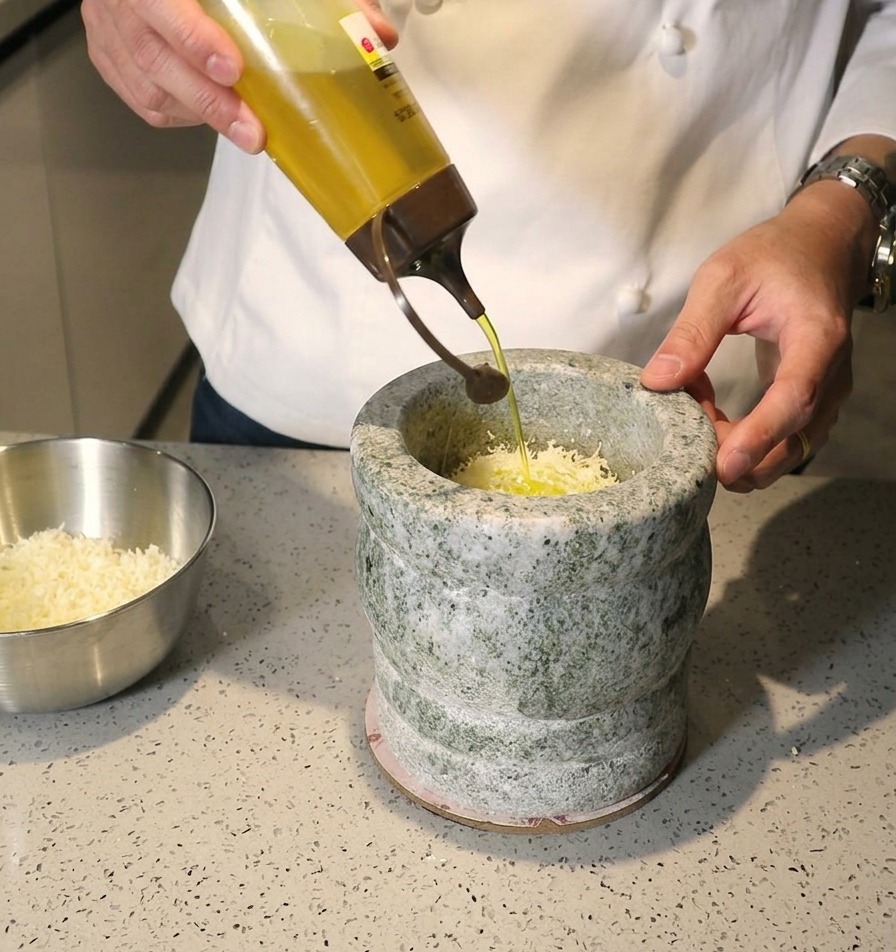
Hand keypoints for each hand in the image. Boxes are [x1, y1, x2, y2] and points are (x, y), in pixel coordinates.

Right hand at [81, 0, 396, 152]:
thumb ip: (319, 0)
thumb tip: (377, 36)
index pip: (159, 4)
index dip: (193, 37)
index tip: (233, 69)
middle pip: (154, 54)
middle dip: (209, 101)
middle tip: (252, 131)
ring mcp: (108, 25)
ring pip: (146, 82)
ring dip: (198, 114)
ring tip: (243, 130)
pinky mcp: (107, 52)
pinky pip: (140, 97)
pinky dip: (179, 113)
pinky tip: (207, 113)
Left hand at [640, 178, 874, 491]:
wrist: (822, 244)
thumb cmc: (773, 255)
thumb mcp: (723, 279)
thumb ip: (692, 332)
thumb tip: (657, 382)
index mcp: (816, 337)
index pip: (794, 398)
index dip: (760, 436)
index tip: (725, 465)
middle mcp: (832, 373)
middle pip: (795, 440)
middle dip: (743, 458)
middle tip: (691, 447)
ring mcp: (827, 391)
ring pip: (791, 449)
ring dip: (743, 453)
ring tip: (699, 421)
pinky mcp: (814, 400)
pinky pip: (786, 439)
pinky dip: (750, 442)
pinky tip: (715, 417)